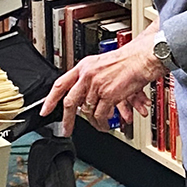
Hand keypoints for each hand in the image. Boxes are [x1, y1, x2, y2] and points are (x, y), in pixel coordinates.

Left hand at [40, 24, 163, 132]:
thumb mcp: (102, 65)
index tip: (44, 110)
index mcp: (84, 67)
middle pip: (70, 102)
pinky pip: (101, 115)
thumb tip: (84, 99)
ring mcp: (97, 85)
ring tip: (98, 125)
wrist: (142, 57)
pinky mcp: (108, 94)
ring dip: (93, 121)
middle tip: (66, 129)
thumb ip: (90, 80)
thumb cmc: (128, 61)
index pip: (60, 84)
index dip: (50, 99)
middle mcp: (87, 75)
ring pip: (87, 111)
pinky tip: (104, 125)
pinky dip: (102, 123)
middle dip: (67, 119)